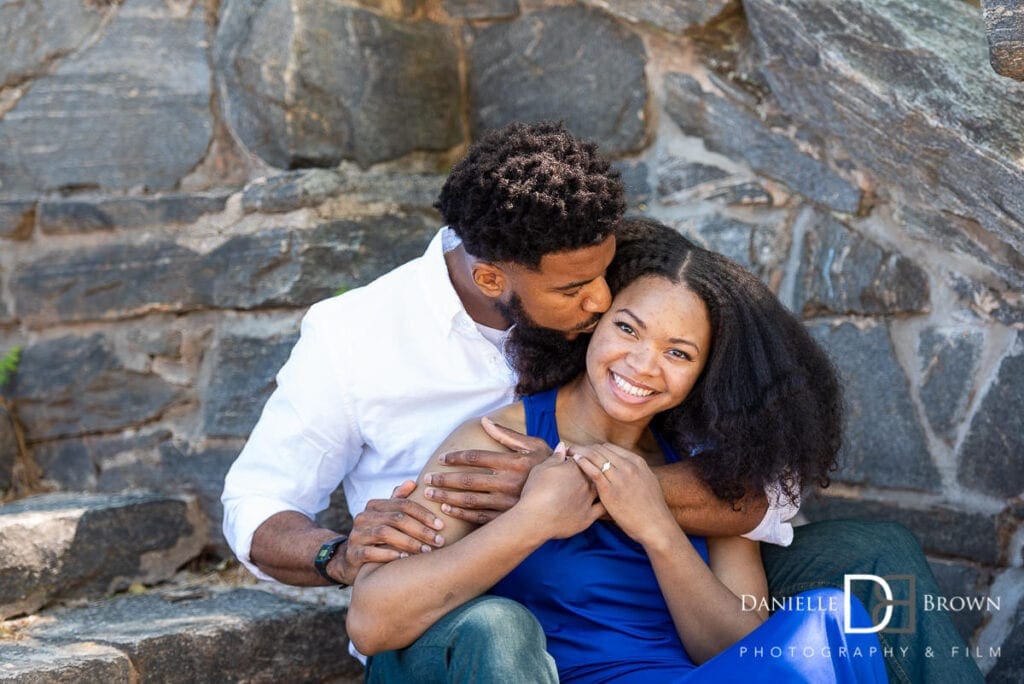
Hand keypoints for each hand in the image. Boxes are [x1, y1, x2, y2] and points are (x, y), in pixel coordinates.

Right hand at [334, 480, 445, 583]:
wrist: (352, 560)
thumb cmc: (378, 537)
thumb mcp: (388, 518)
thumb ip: (399, 501)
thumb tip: (412, 482)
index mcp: (374, 506)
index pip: (403, 504)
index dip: (423, 513)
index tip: (441, 525)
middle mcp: (363, 517)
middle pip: (396, 518)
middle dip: (421, 530)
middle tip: (438, 541)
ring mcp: (356, 535)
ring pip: (385, 533)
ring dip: (409, 542)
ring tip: (426, 551)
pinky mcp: (352, 554)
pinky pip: (371, 552)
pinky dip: (389, 554)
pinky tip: (404, 559)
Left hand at [422, 417, 551, 523]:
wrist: (569, 495)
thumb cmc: (549, 466)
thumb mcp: (534, 445)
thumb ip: (507, 434)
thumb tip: (484, 421)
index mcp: (513, 462)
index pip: (476, 457)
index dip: (456, 458)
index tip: (441, 459)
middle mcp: (509, 482)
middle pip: (468, 480)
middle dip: (444, 479)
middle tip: (427, 478)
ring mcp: (507, 502)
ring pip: (470, 499)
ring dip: (447, 497)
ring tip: (430, 493)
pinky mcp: (508, 518)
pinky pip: (480, 516)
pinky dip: (461, 513)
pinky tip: (447, 509)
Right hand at [516, 444, 604, 539]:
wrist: (534, 518)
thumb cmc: (534, 491)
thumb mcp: (542, 468)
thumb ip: (555, 456)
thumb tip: (563, 445)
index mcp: (575, 468)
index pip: (583, 458)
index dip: (579, 459)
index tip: (574, 462)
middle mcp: (586, 482)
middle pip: (594, 472)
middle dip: (591, 471)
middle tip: (582, 475)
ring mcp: (589, 500)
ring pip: (601, 489)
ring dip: (599, 486)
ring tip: (590, 488)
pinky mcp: (588, 517)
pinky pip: (603, 508)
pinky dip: (605, 504)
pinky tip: (604, 502)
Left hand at [570, 443, 676, 547]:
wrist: (655, 526)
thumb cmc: (650, 508)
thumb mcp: (647, 482)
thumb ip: (634, 472)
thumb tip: (622, 468)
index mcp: (637, 462)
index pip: (610, 447)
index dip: (595, 448)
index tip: (584, 450)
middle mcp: (628, 466)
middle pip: (600, 449)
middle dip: (585, 448)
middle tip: (572, 448)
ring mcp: (619, 477)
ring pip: (595, 456)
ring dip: (580, 452)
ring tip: (568, 452)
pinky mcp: (611, 490)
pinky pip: (593, 471)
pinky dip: (583, 463)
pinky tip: (575, 461)